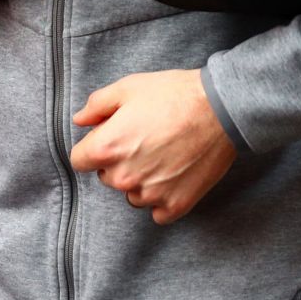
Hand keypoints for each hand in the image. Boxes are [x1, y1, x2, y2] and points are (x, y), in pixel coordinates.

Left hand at [69, 69, 234, 225]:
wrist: (221, 110)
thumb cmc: (174, 94)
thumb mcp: (129, 88)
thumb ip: (97, 105)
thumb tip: (80, 120)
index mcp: (108, 148)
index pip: (79, 160)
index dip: (93, 146)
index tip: (110, 138)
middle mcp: (124, 177)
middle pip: (106, 177)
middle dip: (118, 161)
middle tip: (144, 140)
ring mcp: (150, 195)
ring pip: (132, 195)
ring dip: (141, 181)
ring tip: (163, 155)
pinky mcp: (175, 206)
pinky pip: (157, 211)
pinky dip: (163, 197)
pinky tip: (175, 174)